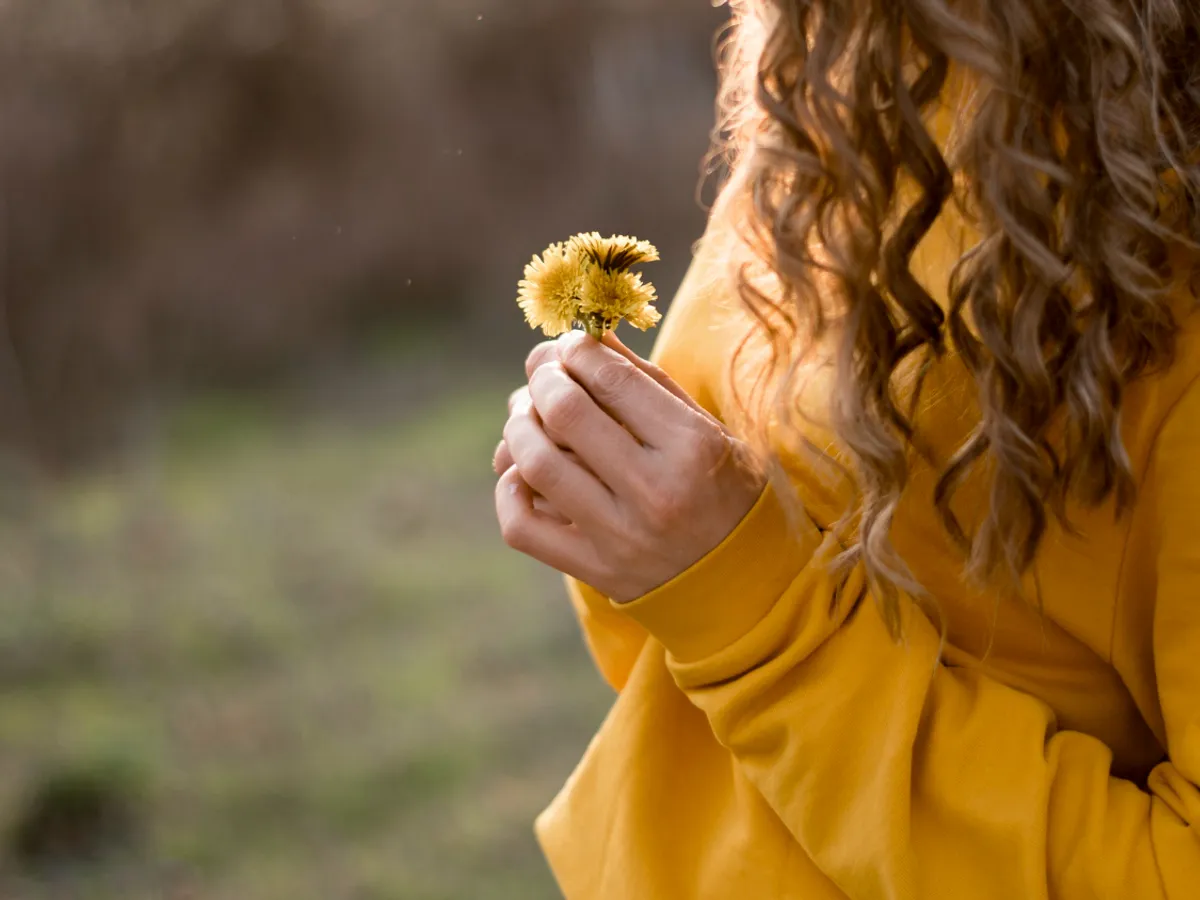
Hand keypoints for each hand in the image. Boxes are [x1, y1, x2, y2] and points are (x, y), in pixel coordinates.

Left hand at [493, 330, 764, 602]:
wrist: (744, 580)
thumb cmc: (725, 489)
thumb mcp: (705, 427)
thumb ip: (646, 382)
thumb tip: (585, 337)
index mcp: (691, 447)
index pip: (611, 378)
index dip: (578, 349)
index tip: (572, 345)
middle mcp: (655, 491)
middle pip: (565, 413)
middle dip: (542, 379)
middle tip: (544, 375)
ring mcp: (620, 536)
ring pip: (536, 464)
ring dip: (518, 426)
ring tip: (526, 415)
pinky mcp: (594, 570)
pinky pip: (522, 525)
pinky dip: (509, 487)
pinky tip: (522, 470)